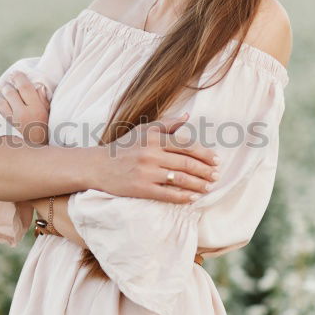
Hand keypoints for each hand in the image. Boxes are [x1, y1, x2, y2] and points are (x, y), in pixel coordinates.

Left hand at [0, 71, 50, 146]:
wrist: (31, 160)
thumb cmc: (40, 137)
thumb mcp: (46, 119)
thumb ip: (43, 102)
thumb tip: (38, 86)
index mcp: (36, 110)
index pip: (24, 86)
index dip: (18, 77)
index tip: (15, 75)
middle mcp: (22, 114)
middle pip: (9, 91)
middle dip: (7, 86)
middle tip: (6, 86)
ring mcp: (8, 122)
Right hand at [98, 114, 220, 203]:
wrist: (97, 166)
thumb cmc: (122, 147)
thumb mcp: (142, 130)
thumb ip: (166, 124)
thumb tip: (187, 116)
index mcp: (154, 138)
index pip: (185, 145)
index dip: (204, 153)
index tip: (216, 160)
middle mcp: (151, 154)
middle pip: (186, 162)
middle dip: (205, 170)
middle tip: (217, 175)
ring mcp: (147, 172)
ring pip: (180, 178)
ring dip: (198, 184)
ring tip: (209, 187)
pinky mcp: (142, 188)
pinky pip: (168, 194)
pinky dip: (183, 197)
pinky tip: (192, 198)